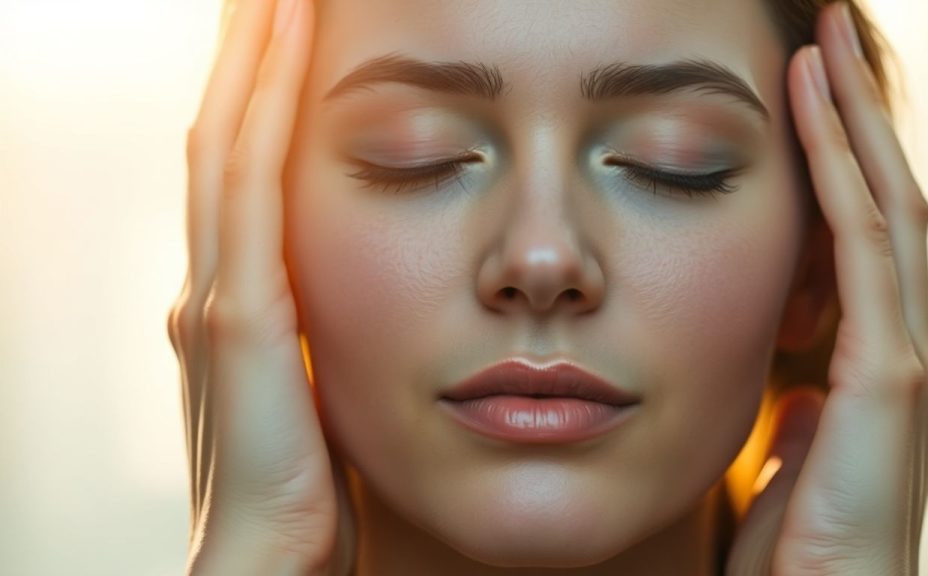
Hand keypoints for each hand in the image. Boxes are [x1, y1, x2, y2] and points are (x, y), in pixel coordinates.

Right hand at [166, 1, 354, 573]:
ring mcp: (217, 295)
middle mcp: (212, 281)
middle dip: (245, 52)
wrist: (265, 566)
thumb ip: (312, 336)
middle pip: (225, 136)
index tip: (286, 20)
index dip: (258, 91)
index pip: (242, 168)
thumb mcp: (314, 392)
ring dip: (248, 55)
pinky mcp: (240, 322)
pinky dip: (261, 105)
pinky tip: (281, 35)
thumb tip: (337, 295)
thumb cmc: (303, 491)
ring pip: (227, 142)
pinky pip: (249, 187)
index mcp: (235, 298)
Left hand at [727, 3, 927, 574]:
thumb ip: (805, 423)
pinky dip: (840, 166)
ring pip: (885, 206)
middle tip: (825, 31)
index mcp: (876, 367)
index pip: (863, 235)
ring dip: (852, 117)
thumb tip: (805, 395)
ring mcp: (907, 361)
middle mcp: (905, 350)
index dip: (839, 157)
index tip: (804, 85)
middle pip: (886, 202)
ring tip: (822, 41)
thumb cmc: (793, 561)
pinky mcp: (890, 382)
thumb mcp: (793, 469)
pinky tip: (810, 102)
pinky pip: (863, 246)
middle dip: (855, 113)